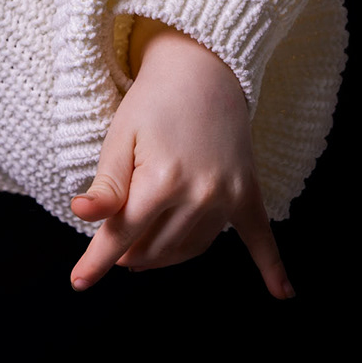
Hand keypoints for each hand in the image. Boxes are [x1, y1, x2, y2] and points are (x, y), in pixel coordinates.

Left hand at [68, 18, 293, 298]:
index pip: (122, 233)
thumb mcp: (119, 137)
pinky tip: (282, 293)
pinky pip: (261, 236)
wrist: (203, 69)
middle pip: (155, 247)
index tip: (79, 282)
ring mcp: (229, 196)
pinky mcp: (249, 193)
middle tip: (113, 248)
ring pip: (191, 248)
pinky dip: (272, 266)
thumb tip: (82, 214)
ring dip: (163, 256)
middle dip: (128, 253)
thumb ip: (106, 184)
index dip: (97, 260)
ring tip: (142, 252)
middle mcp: (200, 194)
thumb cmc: (152, 101)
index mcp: (161, 180)